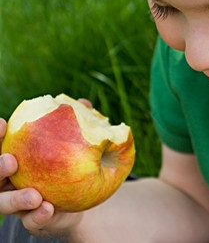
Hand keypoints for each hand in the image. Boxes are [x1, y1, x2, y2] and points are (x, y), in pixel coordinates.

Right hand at [0, 116, 81, 235]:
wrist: (82, 199)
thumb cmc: (72, 163)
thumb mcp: (76, 144)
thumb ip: (78, 123)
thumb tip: (85, 103)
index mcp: (14, 157)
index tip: (2, 124)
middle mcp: (7, 180)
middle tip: (11, 161)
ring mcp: (16, 202)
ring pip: (2, 203)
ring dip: (15, 199)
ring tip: (35, 196)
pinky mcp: (31, 220)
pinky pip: (30, 221)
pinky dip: (37, 216)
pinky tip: (48, 208)